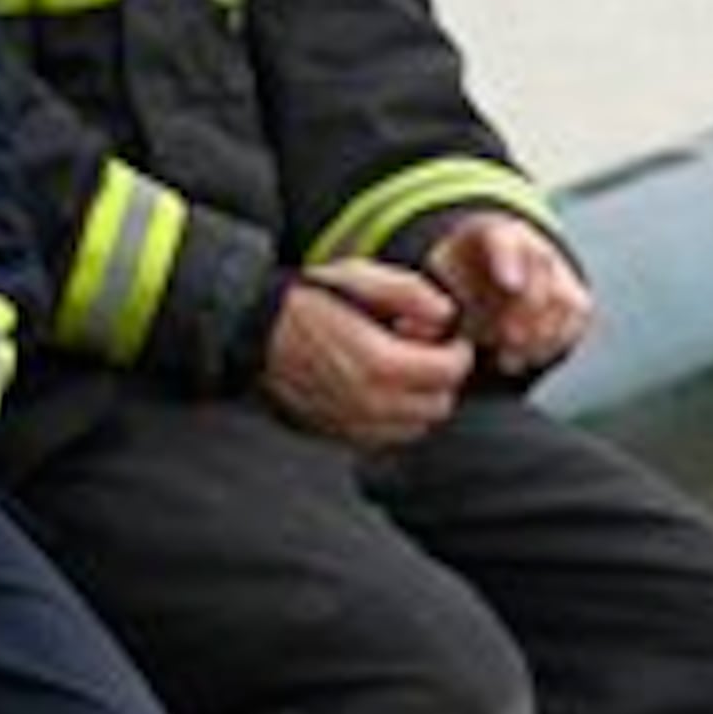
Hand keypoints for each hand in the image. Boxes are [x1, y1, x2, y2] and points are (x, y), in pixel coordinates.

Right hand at [260, 259, 471, 449]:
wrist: (255, 330)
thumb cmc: (308, 299)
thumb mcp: (360, 276)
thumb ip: (411, 292)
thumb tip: (446, 317)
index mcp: (380, 362)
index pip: (450, 371)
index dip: (457, 351)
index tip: (444, 338)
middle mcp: (369, 402)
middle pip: (438, 404)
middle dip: (439, 378)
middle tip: (422, 354)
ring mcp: (352, 423)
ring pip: (416, 426)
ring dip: (418, 401)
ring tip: (400, 373)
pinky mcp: (337, 433)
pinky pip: (386, 437)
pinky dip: (394, 419)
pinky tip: (379, 391)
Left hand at [427, 213, 594, 374]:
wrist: (487, 277)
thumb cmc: (456, 276)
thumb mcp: (437, 276)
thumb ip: (430, 295)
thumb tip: (417, 326)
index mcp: (492, 232)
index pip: (505, 238)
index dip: (510, 260)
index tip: (510, 285)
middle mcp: (532, 246)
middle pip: (541, 272)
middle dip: (526, 308)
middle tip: (508, 338)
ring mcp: (558, 271)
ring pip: (565, 297)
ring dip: (540, 332)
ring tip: (509, 359)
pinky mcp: (574, 297)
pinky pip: (577, 318)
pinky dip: (555, 342)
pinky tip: (526, 359)